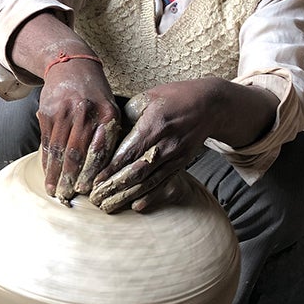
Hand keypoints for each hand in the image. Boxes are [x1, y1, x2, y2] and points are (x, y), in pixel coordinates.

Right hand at [37, 59, 120, 203]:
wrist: (71, 65)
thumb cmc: (95, 94)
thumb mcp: (110, 109)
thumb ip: (109, 136)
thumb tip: (107, 171)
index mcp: (107, 114)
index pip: (99, 150)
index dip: (92, 173)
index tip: (88, 191)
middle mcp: (84, 113)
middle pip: (76, 153)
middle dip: (71, 178)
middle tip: (68, 197)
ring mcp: (63, 112)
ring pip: (59, 150)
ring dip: (55, 174)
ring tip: (54, 191)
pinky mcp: (47, 112)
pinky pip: (46, 142)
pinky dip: (46, 160)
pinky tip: (47, 173)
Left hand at [90, 80, 216, 212]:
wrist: (209, 105)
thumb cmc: (174, 97)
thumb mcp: (147, 98)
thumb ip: (125, 115)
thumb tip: (105, 132)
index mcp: (153, 125)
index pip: (128, 153)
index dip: (110, 170)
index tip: (94, 182)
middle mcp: (165, 144)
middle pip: (136, 172)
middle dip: (114, 188)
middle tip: (95, 199)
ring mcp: (175, 155)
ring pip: (148, 181)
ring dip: (127, 196)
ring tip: (109, 206)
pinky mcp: (181, 162)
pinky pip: (164, 182)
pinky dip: (150, 196)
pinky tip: (137, 206)